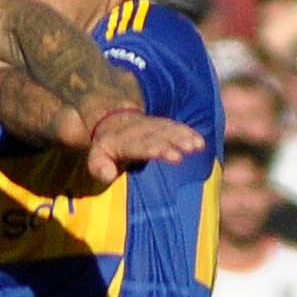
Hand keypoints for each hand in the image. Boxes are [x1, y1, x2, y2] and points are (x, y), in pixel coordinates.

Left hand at [84, 109, 204, 185]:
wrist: (111, 120)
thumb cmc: (105, 148)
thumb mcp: (96, 157)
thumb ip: (99, 167)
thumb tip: (108, 175)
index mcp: (123, 140)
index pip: (142, 145)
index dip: (158, 149)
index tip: (173, 157)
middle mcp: (140, 131)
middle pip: (160, 136)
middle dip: (175, 141)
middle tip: (189, 149)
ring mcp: (152, 126)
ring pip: (170, 130)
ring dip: (185, 136)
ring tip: (199, 145)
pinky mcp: (161, 125)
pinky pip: (175, 127)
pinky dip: (188, 132)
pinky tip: (200, 142)